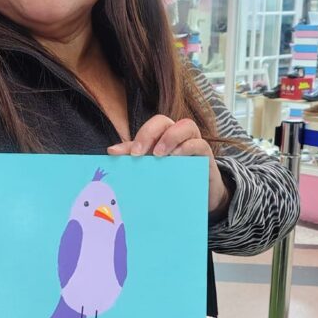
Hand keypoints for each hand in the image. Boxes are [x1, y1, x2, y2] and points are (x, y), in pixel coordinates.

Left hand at [107, 115, 230, 215]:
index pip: (148, 128)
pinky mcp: (206, 154)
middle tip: (139, 153)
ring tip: (159, 154)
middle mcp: (177, 134)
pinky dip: (187, 147)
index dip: (138, 136)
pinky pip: (199, 143)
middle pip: (163, 121)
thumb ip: (134, 158)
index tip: (128, 154)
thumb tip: (112, 151)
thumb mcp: (153, 168)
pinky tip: (177, 158)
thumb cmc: (174, 177)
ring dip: (170, 137)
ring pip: (186, 125)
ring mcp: (193, 142)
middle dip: (148, 133)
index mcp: (162, 136)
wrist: (201, 196)